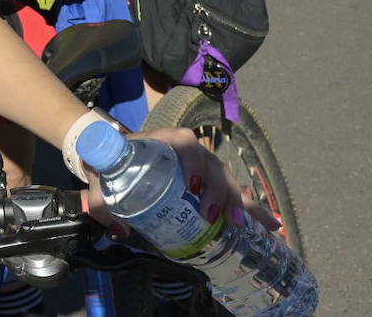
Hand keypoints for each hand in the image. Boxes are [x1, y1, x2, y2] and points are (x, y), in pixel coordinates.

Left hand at [87, 126, 281, 239]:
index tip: (192, 185)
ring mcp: (202, 166)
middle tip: (211, 217)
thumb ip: (100, 202)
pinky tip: (271, 225)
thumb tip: (119, 231)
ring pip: (226, 178)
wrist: (112, 158)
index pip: (185, 142)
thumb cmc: (111, 163)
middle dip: (218, 191)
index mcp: (163, 141)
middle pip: (212, 164)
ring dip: (236, 201)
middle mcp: (188, 151)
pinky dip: (252, 208)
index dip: (193, 161)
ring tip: (237, 225)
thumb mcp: (102, 177)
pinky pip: (234, 192)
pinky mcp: (209, 182)